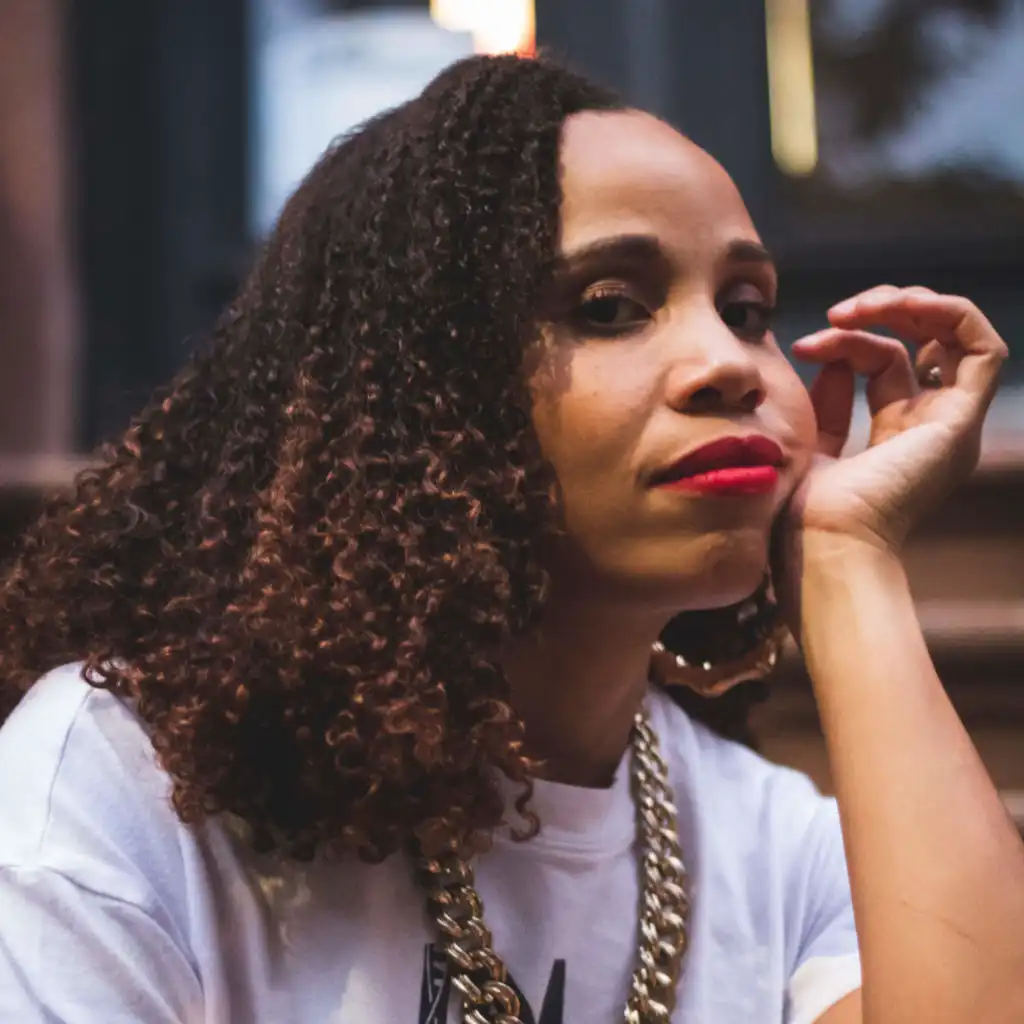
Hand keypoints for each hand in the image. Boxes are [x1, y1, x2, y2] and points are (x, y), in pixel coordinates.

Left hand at [781, 285, 1007, 556]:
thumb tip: (828, 356)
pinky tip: (900, 305)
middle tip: (838, 313)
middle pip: (925, 347)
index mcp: (894, 439)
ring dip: (909, 307)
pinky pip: (983, 349)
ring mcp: (948, 426)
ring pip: (955, 339)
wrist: (823, 548)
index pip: (885, 365)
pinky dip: (950, 313)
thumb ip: (826, 403)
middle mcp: (928, 431)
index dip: (845, 341)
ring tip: (857, 308)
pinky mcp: (959, 422)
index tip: (802, 346)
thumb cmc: (802, 516)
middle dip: (884, 314)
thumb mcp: (809, 442)